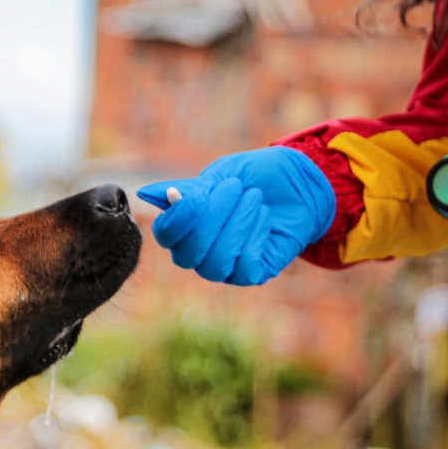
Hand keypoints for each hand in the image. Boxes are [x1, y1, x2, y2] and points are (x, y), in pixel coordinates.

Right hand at [136, 146, 334, 285]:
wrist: (299, 183)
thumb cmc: (254, 177)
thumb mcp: (221, 175)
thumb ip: (190, 189)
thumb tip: (147, 194)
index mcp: (184, 227)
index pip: (165, 235)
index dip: (179, 218)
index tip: (201, 192)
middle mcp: (198, 252)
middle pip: (188, 254)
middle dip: (213, 218)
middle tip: (236, 186)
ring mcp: (224, 266)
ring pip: (215, 263)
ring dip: (237, 226)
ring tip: (254, 198)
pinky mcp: (251, 273)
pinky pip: (243, 268)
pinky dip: (254, 238)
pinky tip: (264, 218)